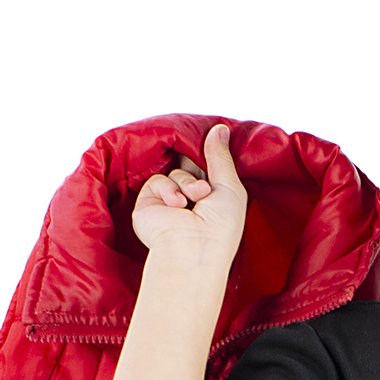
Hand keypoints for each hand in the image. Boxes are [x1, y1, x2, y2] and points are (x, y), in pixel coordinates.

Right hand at [130, 120, 247, 268]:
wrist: (193, 251)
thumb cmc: (220, 227)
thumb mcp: (230, 187)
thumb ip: (221, 156)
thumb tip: (220, 128)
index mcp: (212, 200)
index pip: (208, 169)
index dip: (209, 157)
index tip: (212, 143)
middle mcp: (191, 201)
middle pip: (189, 166)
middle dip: (197, 167)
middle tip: (204, 177)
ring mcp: (168, 203)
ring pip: (175, 172)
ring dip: (188, 182)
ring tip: (195, 199)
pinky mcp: (148, 204)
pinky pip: (157, 180)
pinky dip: (168, 189)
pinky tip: (177, 206)